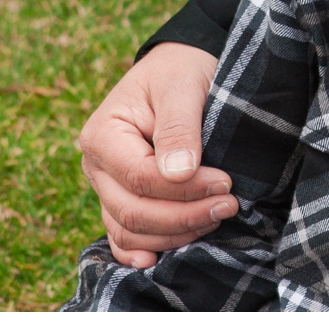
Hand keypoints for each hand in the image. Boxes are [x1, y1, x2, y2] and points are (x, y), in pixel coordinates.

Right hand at [78, 43, 233, 267]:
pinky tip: (161, 261)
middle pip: (133, 211)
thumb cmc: (181, 71)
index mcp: (103, 135)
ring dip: (175, 234)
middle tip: (230, 205)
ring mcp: (106, 186)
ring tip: (218, 218)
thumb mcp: (182, 86)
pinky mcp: (122, 198)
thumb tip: (179, 174)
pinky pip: (124, 236)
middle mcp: (97, 166)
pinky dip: (143, 250)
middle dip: (184, 216)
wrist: (179, 67)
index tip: (226, 182)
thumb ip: (179, 128)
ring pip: (129, 231)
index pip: (140, 178)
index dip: (184, 189)